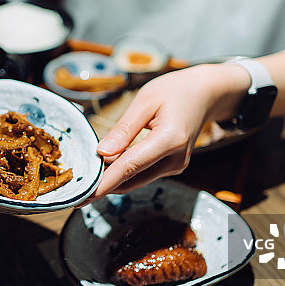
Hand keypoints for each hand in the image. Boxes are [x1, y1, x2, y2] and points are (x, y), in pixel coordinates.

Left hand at [88, 65, 246, 200]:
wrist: (206, 94)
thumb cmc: (175, 91)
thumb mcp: (145, 100)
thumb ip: (124, 129)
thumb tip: (102, 153)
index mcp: (170, 139)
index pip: (130, 166)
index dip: (105, 182)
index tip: (85, 194)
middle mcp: (175, 159)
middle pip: (132, 179)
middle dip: (104, 184)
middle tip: (78, 187)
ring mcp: (176, 166)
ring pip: (137, 180)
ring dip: (114, 179)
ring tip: (89, 175)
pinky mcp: (174, 167)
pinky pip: (144, 174)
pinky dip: (126, 173)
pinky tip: (109, 166)